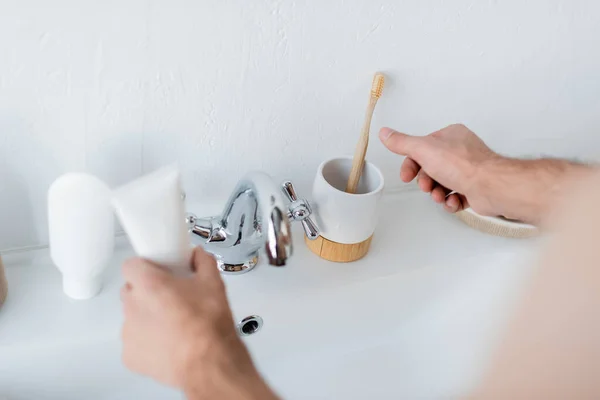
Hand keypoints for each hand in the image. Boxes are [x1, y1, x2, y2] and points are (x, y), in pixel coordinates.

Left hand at [121, 247, 277, 398]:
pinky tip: (168, 343)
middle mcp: (133, 306)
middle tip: (170, 298)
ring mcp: (129, 333)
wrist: (209, 363)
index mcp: (149, 284)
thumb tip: (198, 256)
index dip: (144, 267)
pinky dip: (148, 342)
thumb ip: (203, 262)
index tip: (155, 272)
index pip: (131, 265)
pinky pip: (135, 342)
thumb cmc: (209, 326)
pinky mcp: (130, 355)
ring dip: (147, 318)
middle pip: (131, 291)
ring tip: (173, 324)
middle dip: (147, 292)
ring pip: (133, 317)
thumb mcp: (213, 283)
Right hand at [379, 124, 498, 215]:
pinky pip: (456, 196)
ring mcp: (468, 170)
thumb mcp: (423, 149)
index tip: (406, 175)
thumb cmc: (463, 165)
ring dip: (437, 193)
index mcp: (450, 136)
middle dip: (426, 181)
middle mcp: (461, 151)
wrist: (489, 186)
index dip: (411, 164)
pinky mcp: (475, 188)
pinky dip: (451, 202)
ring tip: (441, 196)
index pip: (422, 148)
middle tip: (427, 186)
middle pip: (431, 168)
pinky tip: (453, 201)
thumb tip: (385, 133)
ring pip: (442, 184)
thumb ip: (402, 143)